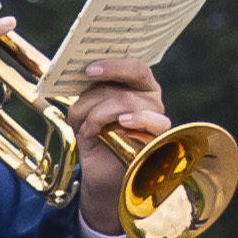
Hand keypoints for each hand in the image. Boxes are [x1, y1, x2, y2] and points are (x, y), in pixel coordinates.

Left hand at [68, 70, 170, 228]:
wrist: (102, 173)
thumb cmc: (95, 137)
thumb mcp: (86, 110)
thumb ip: (89, 91)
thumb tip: (76, 73)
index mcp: (135, 82)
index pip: (133, 65)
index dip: (112, 64)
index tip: (87, 69)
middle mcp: (149, 95)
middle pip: (129, 80)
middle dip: (96, 92)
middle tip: (78, 104)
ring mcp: (156, 113)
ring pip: (126, 100)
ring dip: (96, 114)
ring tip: (84, 129)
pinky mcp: (161, 134)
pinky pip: (153, 120)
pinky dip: (133, 119)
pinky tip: (120, 124)